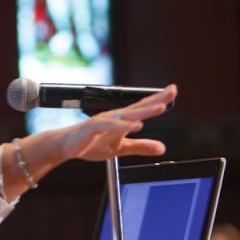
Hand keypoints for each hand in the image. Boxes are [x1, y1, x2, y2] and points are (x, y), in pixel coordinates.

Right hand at [58, 85, 175, 161]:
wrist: (65, 146)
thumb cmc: (91, 143)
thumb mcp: (121, 148)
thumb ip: (141, 147)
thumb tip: (163, 148)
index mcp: (122, 119)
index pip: (143, 107)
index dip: (158, 99)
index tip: (173, 91)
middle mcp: (115, 116)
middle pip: (139, 106)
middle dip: (157, 99)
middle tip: (173, 90)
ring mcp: (104, 121)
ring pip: (128, 114)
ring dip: (145, 111)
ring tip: (161, 107)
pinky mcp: (94, 128)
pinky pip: (111, 126)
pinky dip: (124, 126)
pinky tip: (137, 126)